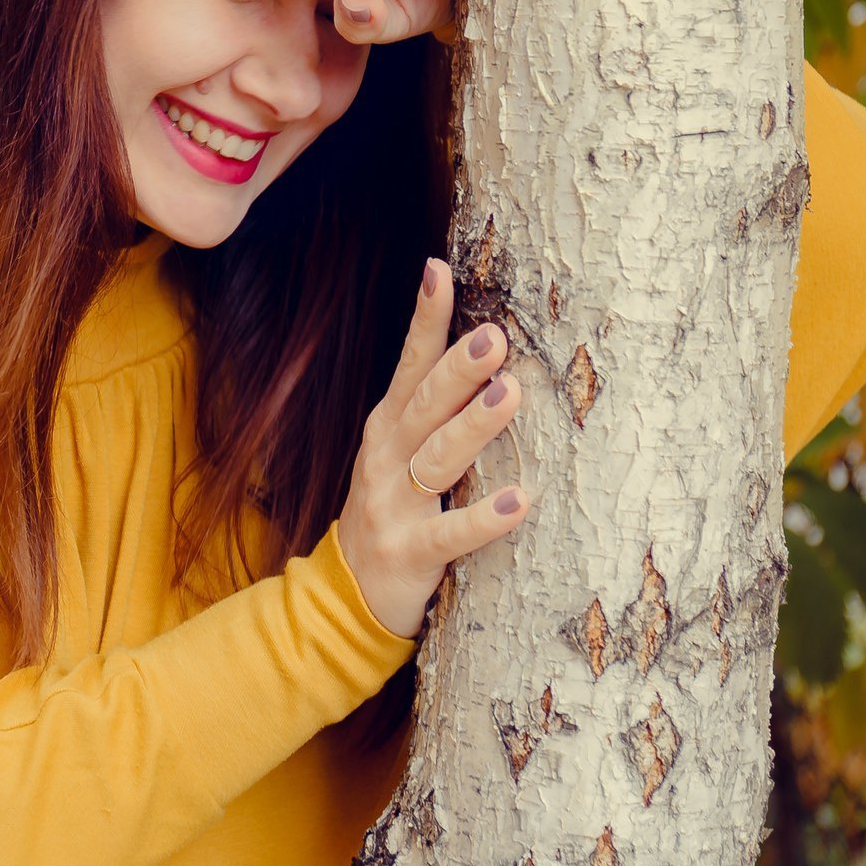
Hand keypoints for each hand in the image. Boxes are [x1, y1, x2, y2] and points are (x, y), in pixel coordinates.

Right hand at [337, 257, 532, 639]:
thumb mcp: (401, 452)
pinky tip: (517, 502)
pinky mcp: (409, 555)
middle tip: (494, 336)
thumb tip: (485, 348)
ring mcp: (393, 507)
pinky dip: (483, 519)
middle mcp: (386, 459)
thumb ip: (433, 408)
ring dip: (472, 428)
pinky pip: (451, 536)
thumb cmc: (393, 510)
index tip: (439, 270)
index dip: (424, 319)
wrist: (348, 595)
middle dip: (458, 369)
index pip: (408, 364)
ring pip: (438, 461)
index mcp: (387, 428)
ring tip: (508, 395)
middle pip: (424, 405)